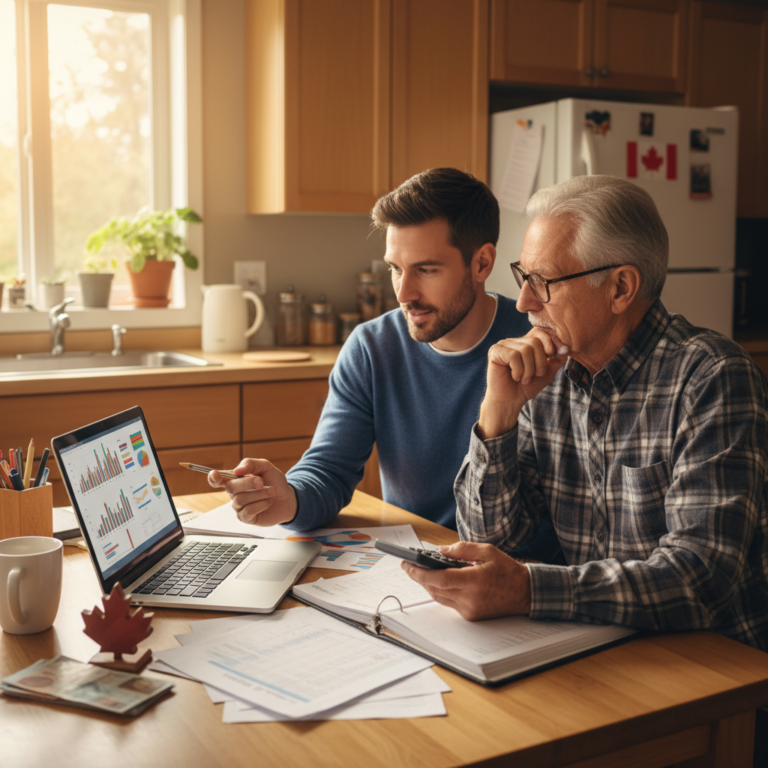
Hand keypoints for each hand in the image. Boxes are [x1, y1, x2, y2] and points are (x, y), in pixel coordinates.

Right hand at [208, 458, 297, 526]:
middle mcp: (235, 493)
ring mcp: (239, 506)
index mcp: (236, 479)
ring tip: (271, 492)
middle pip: (230, 487)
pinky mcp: (246, 518)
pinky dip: (261, 504)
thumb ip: (251, 464)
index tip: (214, 475)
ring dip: (259, 494)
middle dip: (247, 483)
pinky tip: (268, 502)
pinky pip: (248, 511)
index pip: (218, 479)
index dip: (213, 477)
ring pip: (240, 499)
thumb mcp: (266, 467)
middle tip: (262, 482)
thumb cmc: (275, 482)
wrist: (288, 498)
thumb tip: (236, 470)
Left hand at [401, 541, 531, 620]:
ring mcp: (469, 609)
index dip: (420, 573)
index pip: (439, 579)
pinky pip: (448, 603)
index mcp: (474, 581)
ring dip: (427, 584)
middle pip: (435, 588)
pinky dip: (439, 591)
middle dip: (418, 577)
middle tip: (407, 565)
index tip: (408, 565)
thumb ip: (462, 549)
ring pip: (439, 597)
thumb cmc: (507, 570)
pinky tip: (435, 581)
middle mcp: (470, 598)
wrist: (525, 593)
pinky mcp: (471, 616)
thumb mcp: (487, 551)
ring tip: (417, 572)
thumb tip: (441, 551)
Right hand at [479, 328, 567, 438]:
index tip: (554, 356)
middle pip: (535, 341)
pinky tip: (515, 377)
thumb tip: (565, 348)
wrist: (509, 401)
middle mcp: (514, 341)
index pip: (541, 331)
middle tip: (535, 375)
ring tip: (524, 379)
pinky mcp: (495, 351)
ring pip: (525, 350)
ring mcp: (503, 345)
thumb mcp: (547, 372)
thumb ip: (557, 359)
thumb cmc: (526, 387)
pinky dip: (518, 370)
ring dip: (529, 370)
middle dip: (540, 362)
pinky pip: (513, 355)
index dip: (551, 342)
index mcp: (525, 343)